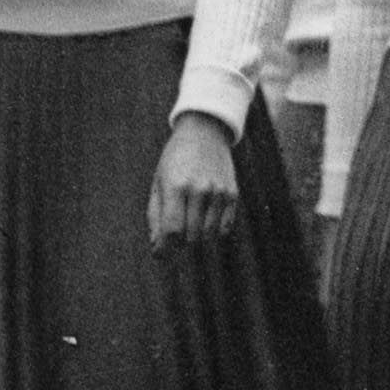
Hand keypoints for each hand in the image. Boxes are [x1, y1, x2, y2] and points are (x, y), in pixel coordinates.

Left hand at [146, 111, 239, 248]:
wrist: (204, 134)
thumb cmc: (175, 161)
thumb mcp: (158, 183)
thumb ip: (156, 216)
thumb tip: (158, 248)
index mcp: (175, 186)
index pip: (172, 230)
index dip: (165, 248)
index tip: (161, 255)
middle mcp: (199, 190)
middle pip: (191, 236)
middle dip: (180, 242)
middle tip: (175, 236)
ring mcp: (219, 193)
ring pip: (209, 234)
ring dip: (197, 237)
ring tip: (190, 226)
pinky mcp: (233, 194)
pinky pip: (225, 228)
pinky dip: (214, 231)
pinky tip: (205, 221)